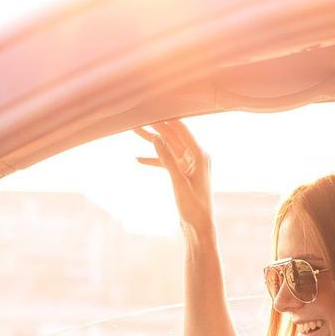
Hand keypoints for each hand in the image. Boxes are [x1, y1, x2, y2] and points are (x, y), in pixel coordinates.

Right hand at [133, 119, 213, 234]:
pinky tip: (138, 158)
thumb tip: (156, 137)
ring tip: (134, 130)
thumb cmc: (194, 207)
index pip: (181, 130)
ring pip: (167, 148)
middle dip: (156, 126)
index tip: (152, 107)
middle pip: (173, 136)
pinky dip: (153, 160)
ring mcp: (189, 165)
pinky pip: (166, 162)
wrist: (199, 227)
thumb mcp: (178, 182)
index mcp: (200, 155)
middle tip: (138, 116)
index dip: (166, 118)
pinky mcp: (182, 174)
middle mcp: (196, 156)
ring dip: (152, 141)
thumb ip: (167, 159)